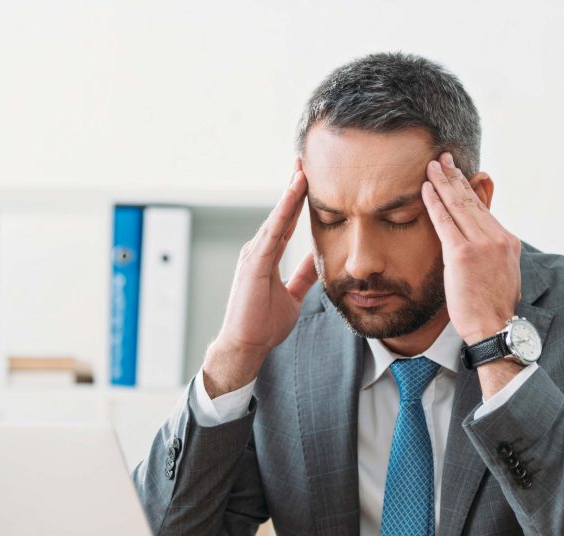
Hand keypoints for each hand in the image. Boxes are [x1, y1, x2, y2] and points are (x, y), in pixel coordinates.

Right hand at [203, 162, 317, 397]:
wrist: (246, 346)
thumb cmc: (262, 324)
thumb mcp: (292, 295)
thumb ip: (302, 276)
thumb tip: (317, 260)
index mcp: (267, 257)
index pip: (286, 222)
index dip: (298, 201)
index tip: (310, 179)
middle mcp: (258, 250)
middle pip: (280, 213)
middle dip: (294, 188)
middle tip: (306, 161)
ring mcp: (254, 255)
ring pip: (276, 217)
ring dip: (290, 192)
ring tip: (303, 169)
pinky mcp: (254, 263)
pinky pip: (273, 231)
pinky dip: (284, 211)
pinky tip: (294, 193)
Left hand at [422, 152, 521, 345]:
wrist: (494, 328)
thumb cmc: (491, 308)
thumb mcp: (499, 275)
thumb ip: (490, 254)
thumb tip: (480, 244)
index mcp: (507, 241)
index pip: (483, 208)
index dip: (468, 188)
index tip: (458, 173)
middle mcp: (497, 238)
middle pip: (472, 200)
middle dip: (455, 177)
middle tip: (443, 158)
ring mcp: (481, 244)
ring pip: (459, 205)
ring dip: (443, 183)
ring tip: (432, 166)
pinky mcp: (463, 254)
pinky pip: (445, 222)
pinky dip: (434, 203)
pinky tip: (426, 189)